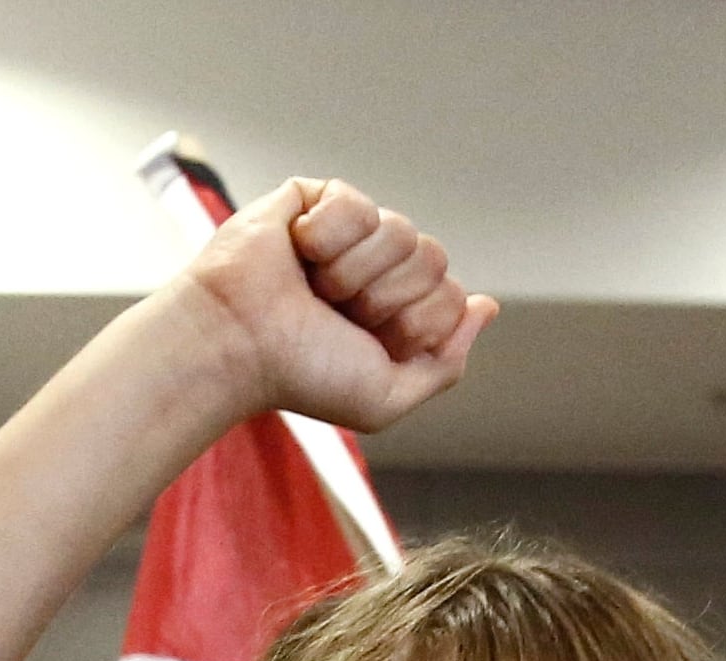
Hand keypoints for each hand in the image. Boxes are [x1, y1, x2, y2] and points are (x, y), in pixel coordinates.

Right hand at [180, 177, 497, 434]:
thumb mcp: (387, 397)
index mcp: (401, 313)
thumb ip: (447, 362)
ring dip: (354, 273)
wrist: (240, 342)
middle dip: (386, 298)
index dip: (413, 326)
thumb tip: (486, 307)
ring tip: (313, 287)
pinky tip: (297, 252)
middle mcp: (382, 271)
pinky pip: (359, 204)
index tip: (364, 342)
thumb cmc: (301, 375)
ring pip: (403, 231)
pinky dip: (326, 236)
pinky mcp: (319, 199)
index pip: (451, 299)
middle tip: (336, 314)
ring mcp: (353, 234)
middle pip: (435, 261)